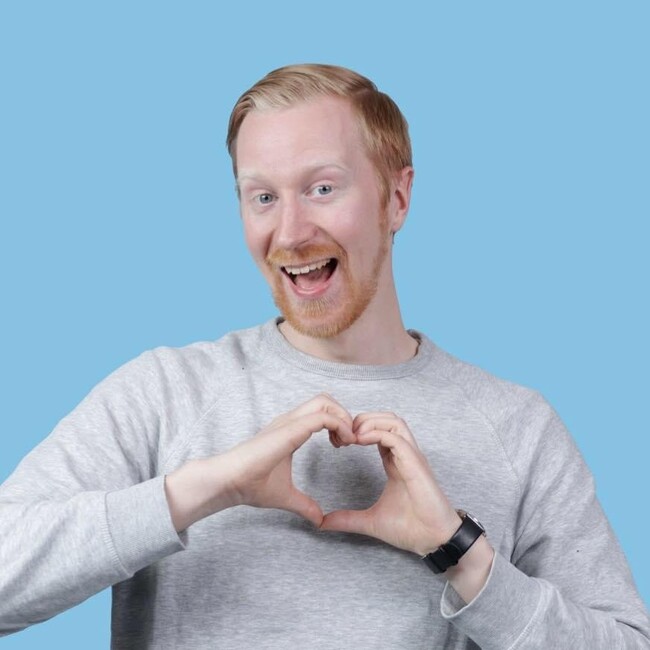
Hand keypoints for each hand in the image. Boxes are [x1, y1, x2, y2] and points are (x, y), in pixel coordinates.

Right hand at [165, 394, 353, 530]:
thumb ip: (304, 505)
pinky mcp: (290, 429)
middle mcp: (290, 420)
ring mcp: (289, 422)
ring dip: (343, 418)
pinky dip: (340, 425)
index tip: (343, 446)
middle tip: (348, 441)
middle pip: (326, 399)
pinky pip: (323, 416)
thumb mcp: (286, 496)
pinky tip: (343, 444)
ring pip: (326, 401)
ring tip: (347, 442)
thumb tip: (318, 520)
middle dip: (344, 415)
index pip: (321, 411)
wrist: (229, 483)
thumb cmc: (250, 485)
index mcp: (290, 430)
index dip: (338, 424)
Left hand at [320, 412, 461, 555]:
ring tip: (352, 436)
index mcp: (395, 462)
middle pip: (386, 418)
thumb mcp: (370, 521)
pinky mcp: (416, 464)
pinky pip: (397, 437)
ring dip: (371, 422)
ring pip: (394, 421)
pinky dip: (377, 433)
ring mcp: (412, 457)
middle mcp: (405, 454)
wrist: (434, 541)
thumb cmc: (412, 528)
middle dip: (362, 419)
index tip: (338, 442)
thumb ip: (347, 519)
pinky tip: (361, 441)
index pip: (378, 431)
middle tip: (343, 435)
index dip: (357, 430)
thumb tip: (323, 523)